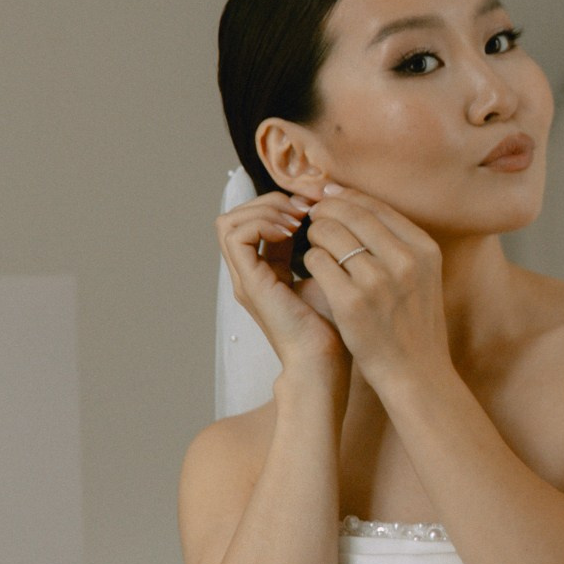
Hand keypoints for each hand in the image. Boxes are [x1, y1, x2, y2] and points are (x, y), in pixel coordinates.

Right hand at [217, 190, 349, 388]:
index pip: (255, 221)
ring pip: (229, 222)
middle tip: (304, 209)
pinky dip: (262, 224)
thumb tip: (328, 217)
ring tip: (297, 219)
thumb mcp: (329, 276)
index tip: (314, 207)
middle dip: (270, 202)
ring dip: (264, 210)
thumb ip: (321, 250)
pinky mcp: (249, 283)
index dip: (281, 204)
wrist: (325, 362)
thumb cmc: (334, 326)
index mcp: (265, 270)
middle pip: (236, 217)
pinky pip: (236, 236)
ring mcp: (246, 278)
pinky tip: (292, 232)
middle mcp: (249, 273)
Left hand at [299, 186, 449, 393]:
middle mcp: (405, 260)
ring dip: (315, 236)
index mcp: (424, 249)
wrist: (417, 373)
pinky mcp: (351, 303)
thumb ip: (398, 242)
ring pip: (328, 233)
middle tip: (313, 217)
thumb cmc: (414, 323)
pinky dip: (310, 260)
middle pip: (350, 213)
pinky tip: (315, 271)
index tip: (328, 195)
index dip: (346, 196)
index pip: (376, 206)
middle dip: (325, 211)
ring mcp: (377, 281)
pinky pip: (316, 261)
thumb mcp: (423, 275)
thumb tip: (354, 202)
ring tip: (316, 247)